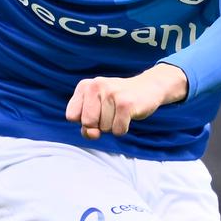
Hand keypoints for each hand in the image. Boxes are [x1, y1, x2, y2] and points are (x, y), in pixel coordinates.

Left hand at [65, 65, 187, 139]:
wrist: (148, 87)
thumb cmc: (118, 101)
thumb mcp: (97, 109)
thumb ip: (86, 125)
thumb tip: (92, 134)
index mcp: (85, 86)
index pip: (72, 116)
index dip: (85, 121)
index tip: (97, 112)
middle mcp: (96, 86)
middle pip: (87, 123)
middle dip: (100, 124)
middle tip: (111, 112)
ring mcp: (111, 94)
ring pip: (104, 128)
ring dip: (114, 125)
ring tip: (121, 111)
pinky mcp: (126, 104)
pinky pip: (118, 130)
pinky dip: (123, 128)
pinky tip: (129, 115)